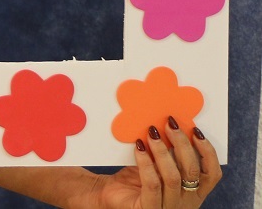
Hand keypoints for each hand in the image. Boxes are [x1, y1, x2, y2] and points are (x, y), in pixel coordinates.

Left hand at [87, 118, 220, 208]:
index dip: (208, 152)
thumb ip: (169, 152)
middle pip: (193, 173)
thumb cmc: (136, 178)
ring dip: (162, 151)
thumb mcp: (157, 164)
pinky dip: (146, 162)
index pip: (212, 174)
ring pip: (173, 177)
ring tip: (152, 132)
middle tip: (169, 124)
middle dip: (182, 144)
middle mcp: (185, 202)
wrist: (111, 194)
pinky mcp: (148, 208)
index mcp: (193, 192)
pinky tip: (139, 147)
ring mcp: (168, 207)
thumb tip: (172, 124)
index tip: (196, 131)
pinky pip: (152, 184)